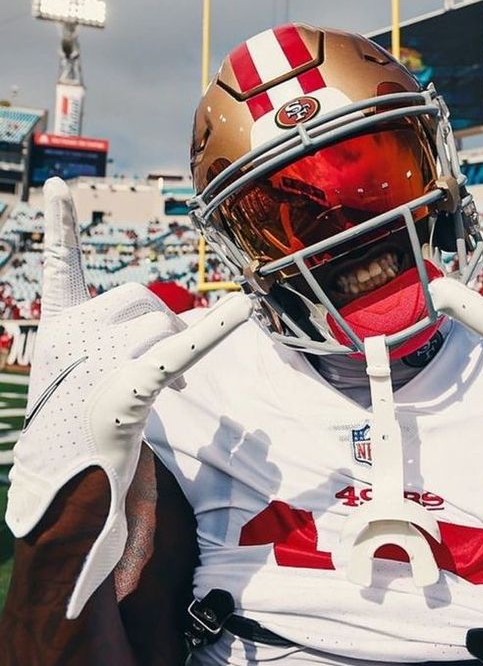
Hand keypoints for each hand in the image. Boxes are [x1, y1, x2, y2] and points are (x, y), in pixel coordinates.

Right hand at [6, 178, 251, 616]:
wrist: (67, 481)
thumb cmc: (83, 418)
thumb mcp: (89, 366)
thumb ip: (127, 332)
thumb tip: (192, 318)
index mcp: (57, 325)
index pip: (59, 265)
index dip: (60, 225)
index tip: (58, 183)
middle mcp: (70, 333)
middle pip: (141, 298)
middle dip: (159, 324)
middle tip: (159, 365)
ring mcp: (96, 359)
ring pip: (162, 323)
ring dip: (172, 348)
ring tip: (161, 386)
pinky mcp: (127, 386)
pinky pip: (179, 347)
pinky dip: (213, 329)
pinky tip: (243, 308)